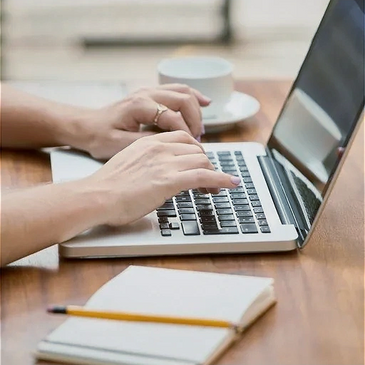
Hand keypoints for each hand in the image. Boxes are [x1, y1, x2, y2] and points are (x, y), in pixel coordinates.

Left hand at [71, 84, 209, 158]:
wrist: (86, 126)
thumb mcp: (120, 145)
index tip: (191, 150)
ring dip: (196, 109)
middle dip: (195, 120)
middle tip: (198, 140)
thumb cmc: (99, 137)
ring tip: (201, 128)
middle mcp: (146, 94)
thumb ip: (147, 142)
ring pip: (183, 92)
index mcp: (139, 106)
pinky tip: (205, 103)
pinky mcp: (150, 95)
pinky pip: (177, 90)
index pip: (173, 118)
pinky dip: (193, 97)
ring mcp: (149, 91)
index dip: (186, 135)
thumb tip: (172, 143)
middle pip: (184, 99)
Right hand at [86, 131, 240, 225]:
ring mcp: (165, 163)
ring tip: (216, 188)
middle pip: (196, 150)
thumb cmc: (107, 187)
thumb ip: (148, 163)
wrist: (95, 196)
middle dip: (206, 163)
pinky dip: (222, 179)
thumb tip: (158, 173)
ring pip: (202, 160)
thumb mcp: (129, 165)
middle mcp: (159, 148)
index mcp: (149, 143)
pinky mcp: (170, 179)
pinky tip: (232, 183)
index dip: (195, 151)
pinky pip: (204, 175)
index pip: (183, 139)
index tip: (200, 162)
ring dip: (213, 174)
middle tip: (209, 178)